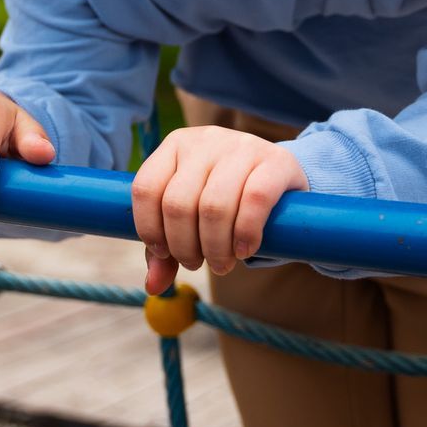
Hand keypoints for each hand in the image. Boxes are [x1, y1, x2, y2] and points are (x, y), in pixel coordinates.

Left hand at [131, 125, 308, 295]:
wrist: (280, 177)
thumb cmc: (226, 199)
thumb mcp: (190, 216)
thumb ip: (166, 249)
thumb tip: (153, 286)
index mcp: (175, 145)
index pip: (146, 189)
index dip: (150, 229)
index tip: (164, 253)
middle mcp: (205, 140)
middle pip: (178, 203)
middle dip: (184, 246)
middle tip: (196, 264)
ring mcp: (241, 146)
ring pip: (214, 206)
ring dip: (214, 248)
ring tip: (221, 264)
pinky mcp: (276, 161)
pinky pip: (254, 201)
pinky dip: (245, 234)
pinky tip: (244, 250)